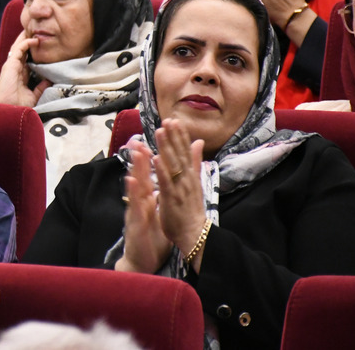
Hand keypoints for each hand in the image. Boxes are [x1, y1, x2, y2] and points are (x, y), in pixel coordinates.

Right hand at [0, 31, 50, 106]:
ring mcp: (12, 64)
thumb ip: (40, 88)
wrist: (7, 108)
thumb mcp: (33, 95)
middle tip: (39, 32)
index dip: (34, 51)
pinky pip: (19, 49)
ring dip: (27, 38)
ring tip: (35, 30)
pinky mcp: (11, 63)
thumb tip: (49, 81)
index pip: (28, 58)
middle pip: (23, 50)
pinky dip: (26, 43)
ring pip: (20, 46)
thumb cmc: (18, 105)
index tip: (43, 45)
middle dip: (29, 41)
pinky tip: (35, 40)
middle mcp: (16, 67)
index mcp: (20, 74)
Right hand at [116, 141, 171, 273]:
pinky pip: (133, 206)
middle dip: (140, 158)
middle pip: (140, 176)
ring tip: (137, 153)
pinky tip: (132, 181)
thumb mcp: (159, 213)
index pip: (149, 175)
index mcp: (147, 199)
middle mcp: (139, 202)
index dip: (150, 158)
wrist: (142, 261)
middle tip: (141, 137)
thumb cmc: (151, 236)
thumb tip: (164, 181)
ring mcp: (134, 211)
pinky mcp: (134, 223)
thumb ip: (161, 195)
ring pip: (134, 187)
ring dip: (135, 168)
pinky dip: (132, 193)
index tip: (152, 142)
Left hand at [153, 119, 207, 261]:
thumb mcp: (195, 182)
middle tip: (168, 119)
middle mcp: (187, 179)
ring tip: (161, 131)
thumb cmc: (191, 210)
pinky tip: (156, 158)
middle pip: (179, 154)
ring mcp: (180, 188)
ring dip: (167, 147)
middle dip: (174, 136)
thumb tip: (198, 142)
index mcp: (190, 175)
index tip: (175, 120)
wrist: (195, 235)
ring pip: (173, 164)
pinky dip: (162, 170)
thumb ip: (195, 162)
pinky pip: (166, 182)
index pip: (185, 152)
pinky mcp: (172, 198)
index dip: (180, 135)